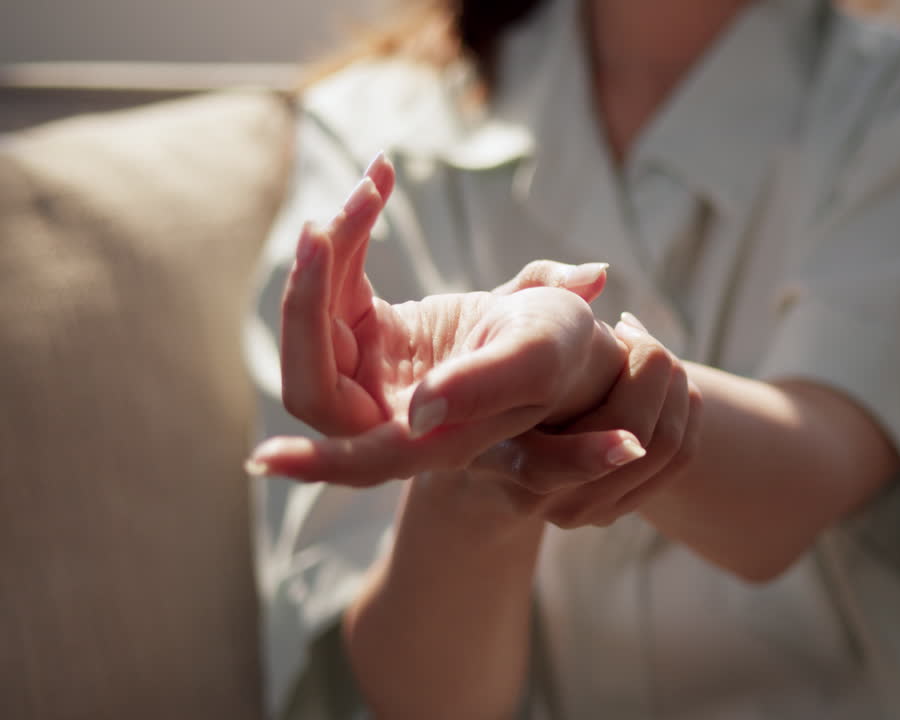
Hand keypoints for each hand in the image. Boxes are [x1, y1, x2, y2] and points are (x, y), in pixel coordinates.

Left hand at [248, 157, 630, 484]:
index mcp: (428, 440)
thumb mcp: (534, 357)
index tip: (262, 459)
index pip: (356, 458)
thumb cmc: (559, 351)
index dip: (313, 463)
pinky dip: (351, 233)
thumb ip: (482, 387)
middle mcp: (386, 413)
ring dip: (337, 245)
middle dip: (309, 299)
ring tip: (374, 182)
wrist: (562, 328)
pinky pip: (337, 281)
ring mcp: (371, 372)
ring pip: (319, 314)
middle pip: (314, 371)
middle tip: (324, 230)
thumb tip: (419, 413)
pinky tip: (379, 180)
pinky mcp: (368, 332)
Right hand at [474, 274, 704, 527]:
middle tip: (626, 328)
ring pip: (668, 444)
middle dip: (649, 370)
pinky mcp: (615, 507)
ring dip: (671, 382)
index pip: (548, 469)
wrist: (487, 425)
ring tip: (637, 344)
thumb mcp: (500, 314)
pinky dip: (685, 405)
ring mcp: (584, 508)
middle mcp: (544, 497)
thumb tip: (598, 275)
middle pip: (635, 439)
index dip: (592, 457)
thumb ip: (536, 285)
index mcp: (502, 455)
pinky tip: (655, 374)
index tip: (628, 441)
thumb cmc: (493, 352)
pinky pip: (681, 455)